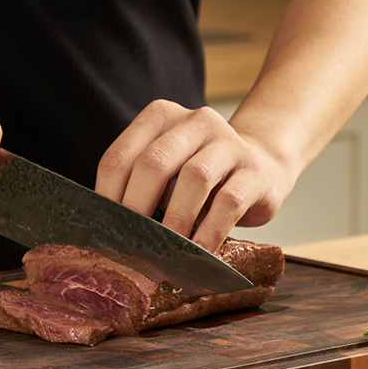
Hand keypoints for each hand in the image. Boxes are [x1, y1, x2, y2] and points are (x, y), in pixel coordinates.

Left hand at [95, 100, 298, 251]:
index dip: (108, 196)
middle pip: (154, 163)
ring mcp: (228, 143)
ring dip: (175, 220)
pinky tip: (200, 251)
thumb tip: (110, 229)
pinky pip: (229, 201)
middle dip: (138, 208)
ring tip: (167, 249)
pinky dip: (210, 230)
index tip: (105, 229)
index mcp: (161, 117)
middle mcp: (195, 121)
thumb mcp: (167, 171)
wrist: (262, 169)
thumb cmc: (201, 178)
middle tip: (132, 242)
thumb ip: (140, 187)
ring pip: (194, 178)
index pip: (121, 156)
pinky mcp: (253, 172)